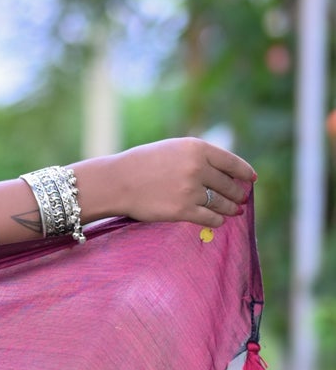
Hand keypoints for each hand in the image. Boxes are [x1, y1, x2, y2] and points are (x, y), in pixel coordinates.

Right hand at [91, 138, 255, 228]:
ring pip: (221, 203)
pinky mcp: (182, 210)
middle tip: (241, 198)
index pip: (231, 162)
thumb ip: (197, 156)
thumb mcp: (173, 149)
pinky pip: (209, 218)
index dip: (244, 172)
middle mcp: (197, 168)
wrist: (117, 182)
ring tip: (234, 210)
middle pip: (228, 184)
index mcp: (197, 148)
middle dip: (237, 193)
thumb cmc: (142, 164)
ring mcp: (191, 190)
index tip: (251, 179)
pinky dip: (217, 220)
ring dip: (230, 208)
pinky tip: (218, 220)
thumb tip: (223, 172)